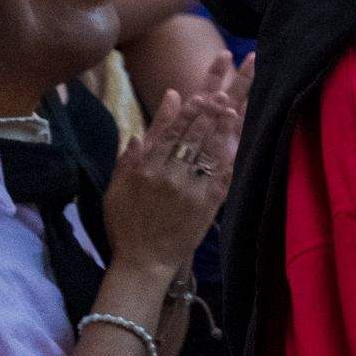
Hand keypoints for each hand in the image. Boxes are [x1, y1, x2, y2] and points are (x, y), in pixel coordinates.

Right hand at [102, 84, 240, 273]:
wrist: (144, 261)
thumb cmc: (126, 222)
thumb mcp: (117, 188)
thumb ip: (129, 157)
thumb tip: (140, 130)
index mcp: (146, 170)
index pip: (170, 134)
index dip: (186, 114)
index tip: (198, 96)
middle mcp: (169, 177)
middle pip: (193, 138)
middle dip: (208, 114)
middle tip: (221, 94)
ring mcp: (191, 190)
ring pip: (209, 152)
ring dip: (221, 128)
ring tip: (232, 108)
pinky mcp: (208, 205)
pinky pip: (222, 175)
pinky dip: (229, 155)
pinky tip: (238, 140)